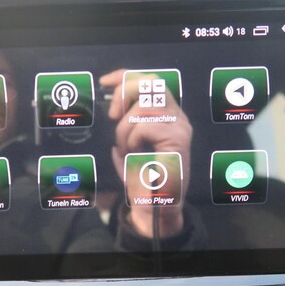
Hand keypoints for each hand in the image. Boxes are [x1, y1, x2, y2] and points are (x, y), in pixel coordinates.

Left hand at [100, 69, 192, 237]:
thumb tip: (113, 109)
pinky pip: (144, 126)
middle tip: (113, 116)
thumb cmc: (143, 182)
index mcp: (168, 116)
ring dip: (125, 129)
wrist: (156, 210)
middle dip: (125, 94)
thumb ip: (125, 127)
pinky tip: (136, 155)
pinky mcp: (178, 138)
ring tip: (127, 149)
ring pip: (143, 107)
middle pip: (151, 82)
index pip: (151, 80)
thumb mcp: (128, 148)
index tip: (104, 82)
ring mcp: (180, 126)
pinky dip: (131, 140)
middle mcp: (178, 117)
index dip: (126, 75)